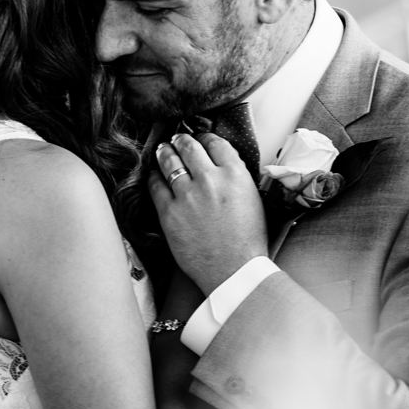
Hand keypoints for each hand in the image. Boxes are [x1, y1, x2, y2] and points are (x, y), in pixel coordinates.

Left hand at [148, 132, 268, 293]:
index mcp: (235, 175)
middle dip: (182, 140)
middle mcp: (210, 180)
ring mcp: (187, 195)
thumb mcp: (253, 200)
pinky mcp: (169, 213)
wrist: (234, 271)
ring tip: (163, 151)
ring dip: (165, 152)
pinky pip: (155, 186)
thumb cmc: (248, 241)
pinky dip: (154, 177)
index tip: (202, 140)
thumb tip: (222, 165)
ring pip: (169, 161)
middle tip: (177, 140)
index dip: (206, 138)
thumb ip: (237, 178)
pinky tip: (155, 176)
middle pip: (189, 147)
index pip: (216, 142)